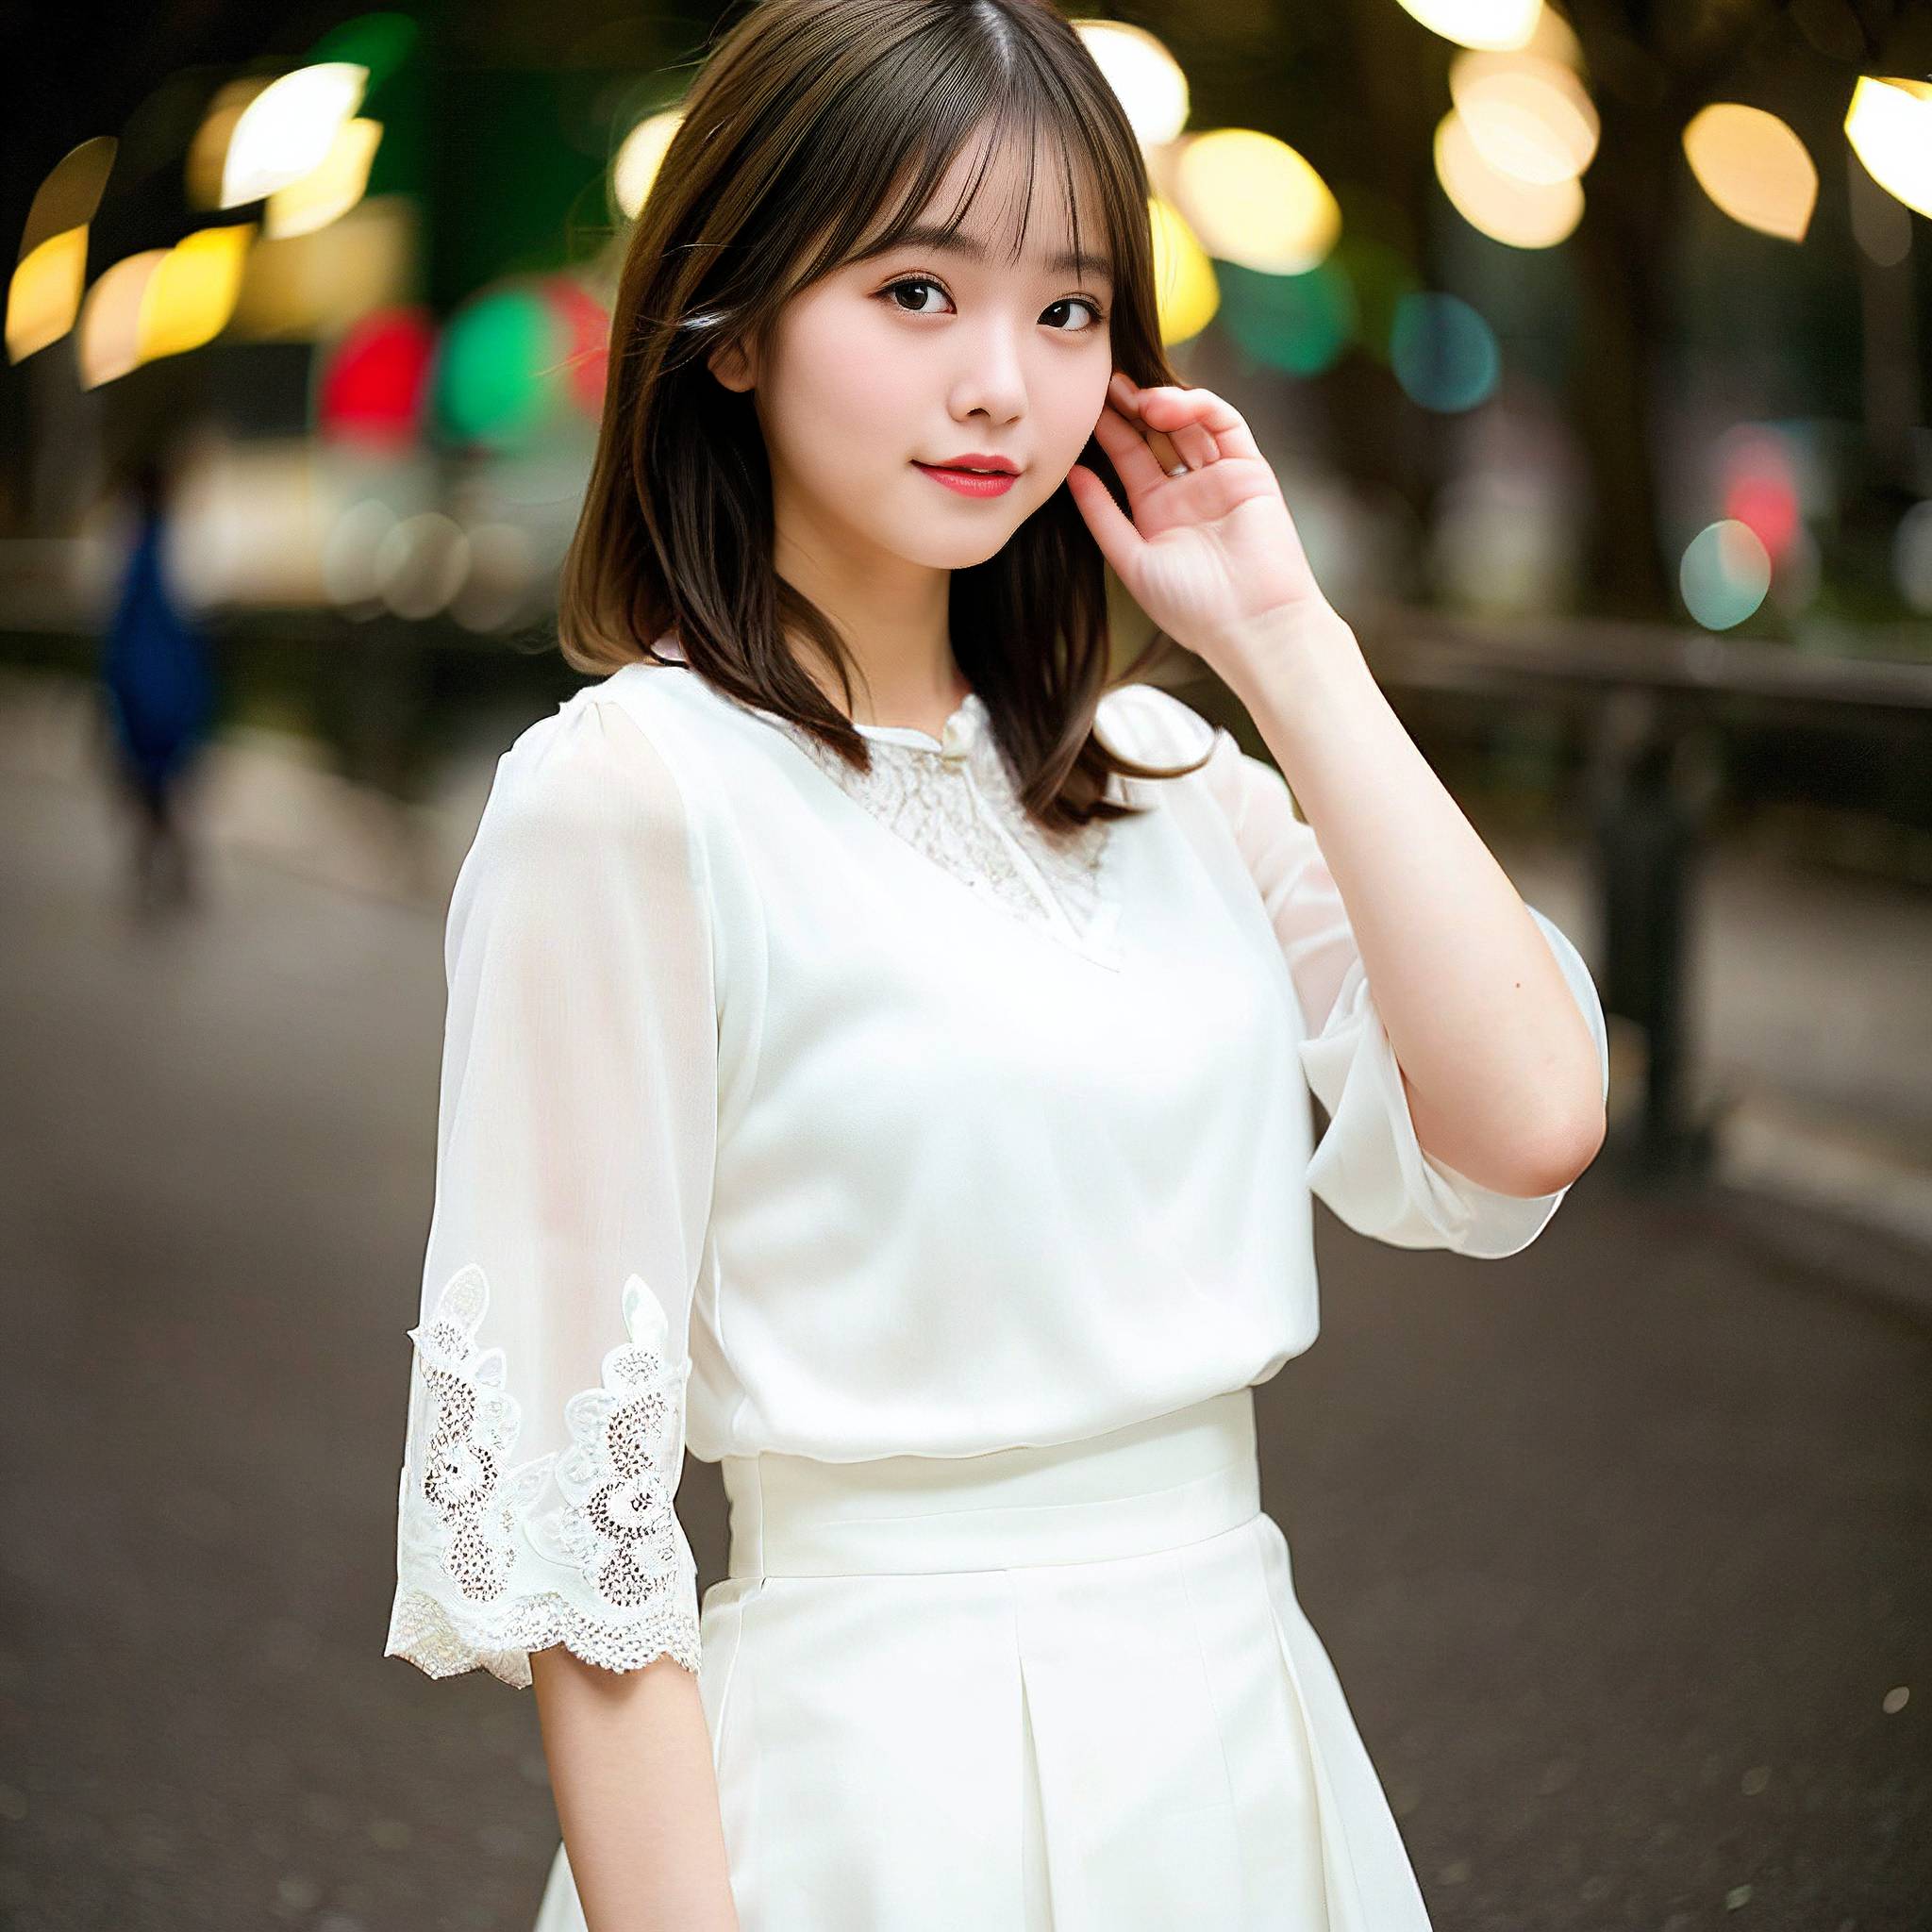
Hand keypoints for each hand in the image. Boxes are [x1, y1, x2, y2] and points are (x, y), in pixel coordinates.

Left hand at [1065, 372, 1334, 682]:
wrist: (1251, 624)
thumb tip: (1071, 472)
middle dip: (1133, 407)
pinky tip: (1168, 406)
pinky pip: (1226, 425)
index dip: (1109, 431)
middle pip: (1159, 435)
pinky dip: (1199, 406)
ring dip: (1163, 403)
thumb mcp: (1131, 560)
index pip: (1130, 459)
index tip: (1085, 406)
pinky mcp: (1251, 470)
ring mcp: (1220, 479)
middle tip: (1106, 384)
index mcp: (1157, 515)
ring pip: (1191, 424)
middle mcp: (1189, 493)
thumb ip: (1101, 515)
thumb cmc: (1190, 606)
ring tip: (1137, 398)